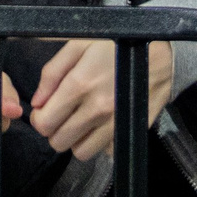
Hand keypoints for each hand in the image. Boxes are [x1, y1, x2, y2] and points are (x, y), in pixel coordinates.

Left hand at [30, 39, 175, 160]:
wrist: (160, 53)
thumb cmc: (115, 44)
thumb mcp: (78, 44)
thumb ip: (52, 72)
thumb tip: (36, 103)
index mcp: (79, 84)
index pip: (44, 122)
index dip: (40, 117)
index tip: (46, 108)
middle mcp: (96, 109)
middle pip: (59, 142)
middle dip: (56, 130)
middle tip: (63, 114)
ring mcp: (115, 123)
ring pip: (81, 152)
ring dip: (77, 139)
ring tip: (82, 119)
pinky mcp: (129, 131)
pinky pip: (105, 151)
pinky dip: (100, 141)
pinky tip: (102, 122)